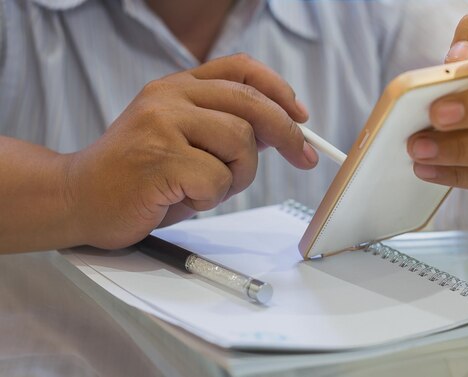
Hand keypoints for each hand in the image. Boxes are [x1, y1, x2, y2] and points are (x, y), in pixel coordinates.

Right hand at [65, 54, 317, 248]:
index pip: (240, 69)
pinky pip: (217, 179)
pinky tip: (183, 197)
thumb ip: (224, 128)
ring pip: (240, 143)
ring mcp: (162, 124)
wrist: (77, 196)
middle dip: (288, 134)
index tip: (301, 116)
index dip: (279, 90)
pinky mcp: (159, 158)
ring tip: (206, 187)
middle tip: (305, 157)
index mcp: (176, 87)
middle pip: (251, 104)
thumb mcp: (183, 139)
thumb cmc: (137, 175)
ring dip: (238, 176)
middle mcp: (169, 97)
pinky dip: (211, 197)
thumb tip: (280, 129)